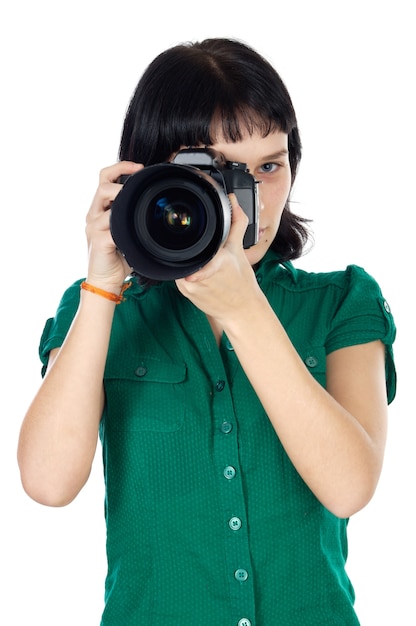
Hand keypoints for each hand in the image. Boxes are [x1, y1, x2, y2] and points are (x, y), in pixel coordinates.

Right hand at [85, 161, 142, 291]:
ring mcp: (94, 226)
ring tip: (136, 201)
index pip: (104, 178)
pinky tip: (133, 227)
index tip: (139, 167)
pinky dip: (124, 222)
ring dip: (122, 196)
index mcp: (100, 210)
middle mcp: (94, 215)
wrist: (106, 280)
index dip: (120, 167)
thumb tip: (155, 206)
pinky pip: (111, 224)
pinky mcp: (98, 240)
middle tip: (139, 177)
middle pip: (103, 184)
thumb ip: (133, 218)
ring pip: (105, 199)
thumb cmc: (119, 257)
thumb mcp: (128, 232)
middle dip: (121, 176)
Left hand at [175, 195, 260, 321]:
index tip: (188, 241)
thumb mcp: (240, 249)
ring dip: (189, 259)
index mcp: (215, 262)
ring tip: (204, 262)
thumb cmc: (242, 282)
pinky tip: (199, 272)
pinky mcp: (184, 292)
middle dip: (192, 247)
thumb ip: (236, 223)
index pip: (197, 247)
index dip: (191, 243)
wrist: (241, 311)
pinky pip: (180, 274)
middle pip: (186, 250)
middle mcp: (198, 275)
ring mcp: (189, 285)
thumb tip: (233, 201)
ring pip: (181, 261)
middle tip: (203, 248)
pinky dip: (188, 270)